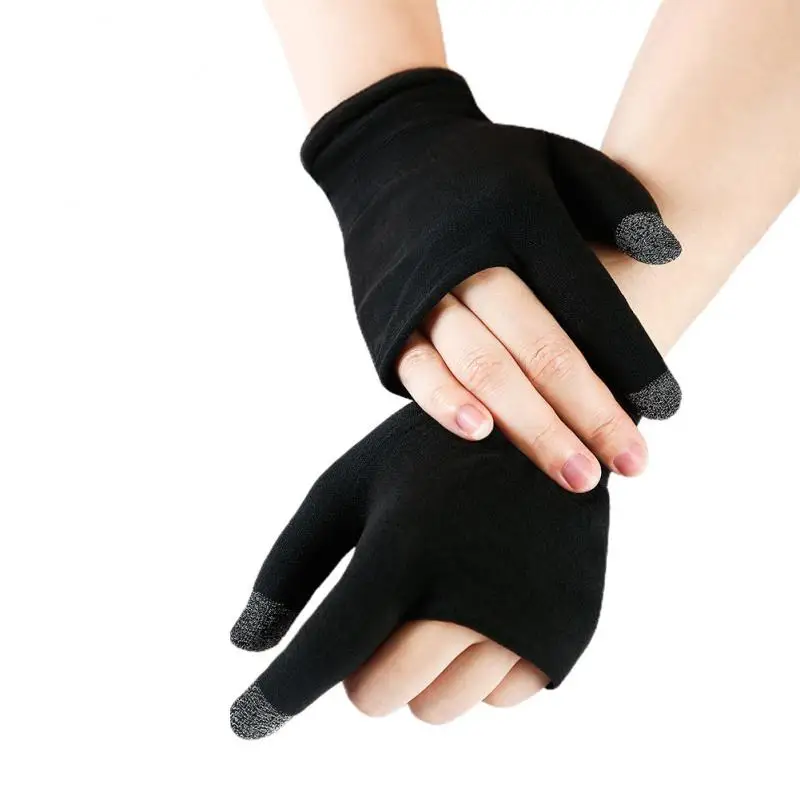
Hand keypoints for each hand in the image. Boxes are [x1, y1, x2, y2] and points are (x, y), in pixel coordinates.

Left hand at [228, 393, 672, 738]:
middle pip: (377, 694)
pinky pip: (497, 697)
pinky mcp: (566, 633)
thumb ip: (289, 567)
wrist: (545, 429)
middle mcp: (465, 595)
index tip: (246, 722)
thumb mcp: (348, 487)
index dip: (276, 696)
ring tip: (434, 606)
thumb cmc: (429, 457)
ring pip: (435, 707)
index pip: (326, 652)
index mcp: (401, 552)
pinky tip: (486, 609)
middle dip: (362, 665)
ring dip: (420, 672)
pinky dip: (479, 668)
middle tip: (379, 614)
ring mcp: (523, 620)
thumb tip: (245, 644)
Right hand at [302, 68, 681, 493]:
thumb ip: (614, 199)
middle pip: (541, 348)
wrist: (384, 156)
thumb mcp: (554, 156)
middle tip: (631, 464)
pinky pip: (418, 370)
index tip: (665, 406)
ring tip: (575, 476)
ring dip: (530, 427)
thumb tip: (665, 255)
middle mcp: (471, 260)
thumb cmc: (484, 168)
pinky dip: (447, 405)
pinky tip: (482, 436)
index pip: (588, 300)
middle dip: (588, 412)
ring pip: (484, 371)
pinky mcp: (385, 321)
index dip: (629, 358)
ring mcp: (423, 293)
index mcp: (521, 219)